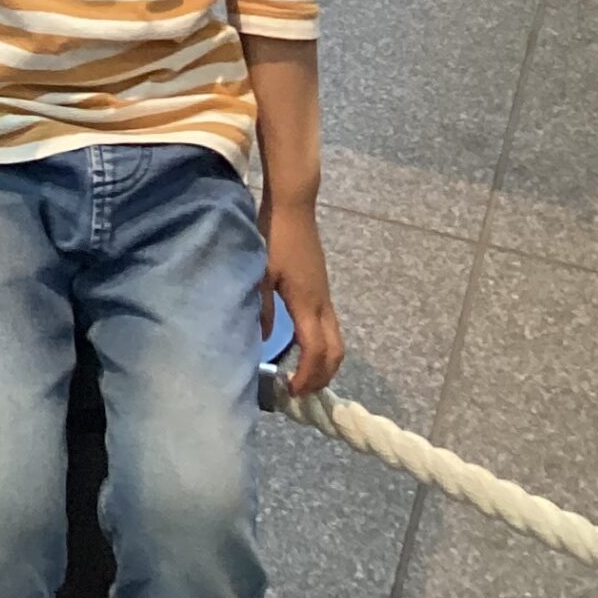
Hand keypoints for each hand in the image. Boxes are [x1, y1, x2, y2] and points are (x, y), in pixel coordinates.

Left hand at [264, 200, 343, 398]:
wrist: (293, 205)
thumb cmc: (273, 236)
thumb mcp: (260, 272)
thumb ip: (263, 308)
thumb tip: (265, 340)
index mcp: (307, 303)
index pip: (315, 351)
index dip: (307, 376)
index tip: (292, 391)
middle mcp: (322, 304)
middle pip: (335, 352)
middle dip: (322, 377)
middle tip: (301, 391)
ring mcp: (325, 295)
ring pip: (337, 340)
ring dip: (325, 363)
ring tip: (303, 375)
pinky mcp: (321, 288)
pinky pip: (330, 327)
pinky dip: (322, 347)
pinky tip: (303, 348)